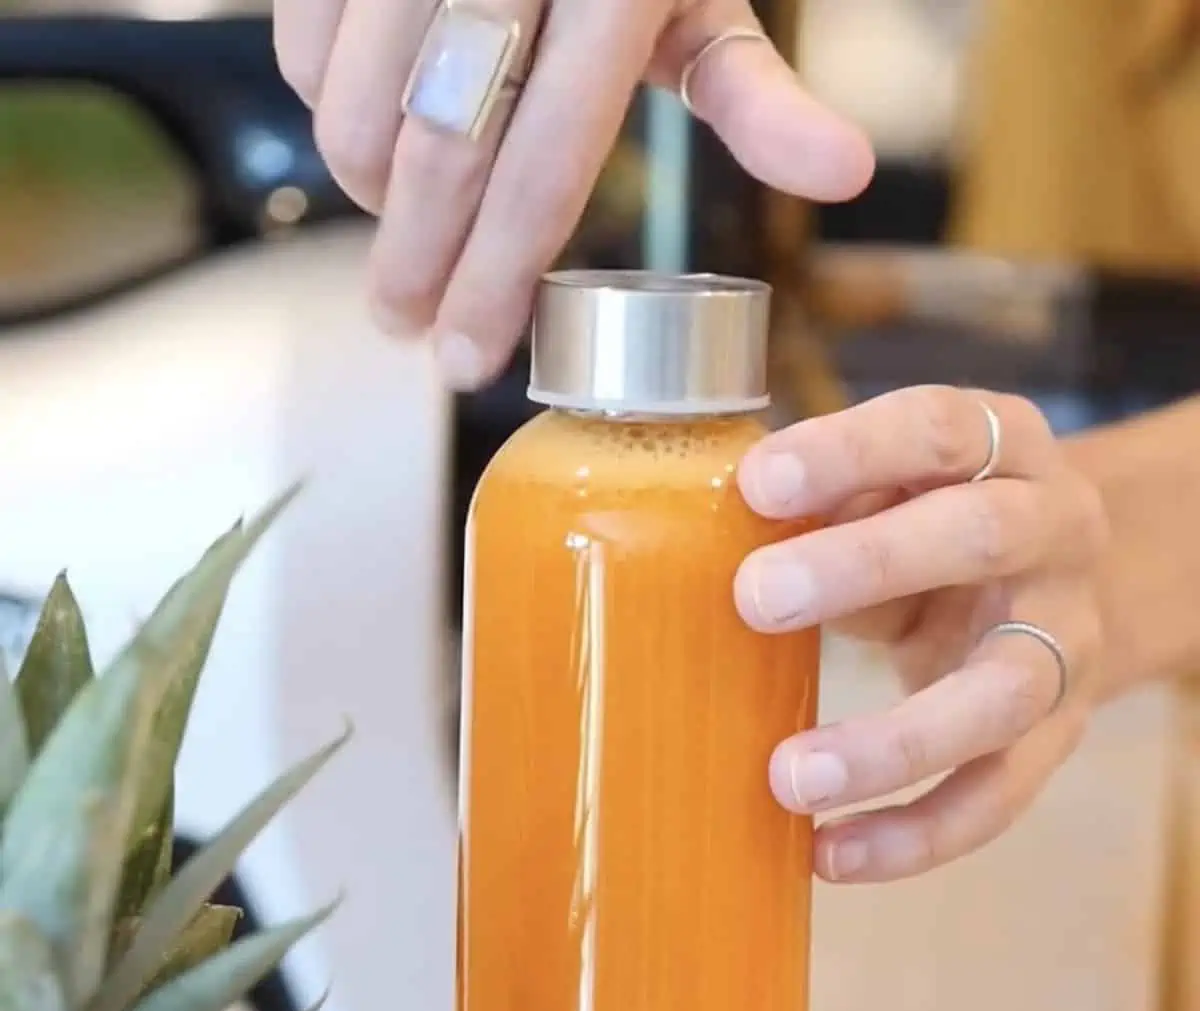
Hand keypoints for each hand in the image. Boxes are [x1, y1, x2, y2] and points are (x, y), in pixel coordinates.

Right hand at [273, 0, 872, 388]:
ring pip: (355, 111)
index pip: (541, 175)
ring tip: (400, 229)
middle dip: (414, 270)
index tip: (470, 362)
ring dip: (369, 197)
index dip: (497, 285)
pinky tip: (373, 130)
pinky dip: (328, 110)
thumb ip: (756, 91)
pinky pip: (302, 51)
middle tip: (405, 332)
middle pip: (440, 161)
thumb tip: (843, 172)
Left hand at [734, 387, 1108, 882]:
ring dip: (892, 741)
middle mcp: (1055, 533)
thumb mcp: (883, 492)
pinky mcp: (1060, 733)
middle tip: (756, 599)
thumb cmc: (924, 523)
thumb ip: (818, 506)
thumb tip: (687, 544)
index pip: (937, 428)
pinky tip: (830, 854)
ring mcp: (1066, 640)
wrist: (1041, 582)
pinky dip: (914, 834)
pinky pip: (999, 795)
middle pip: (978, 538)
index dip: (850, 453)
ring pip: (1001, 694)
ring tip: (788, 777)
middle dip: (865, 566)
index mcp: (1003, 447)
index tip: (756, 486)